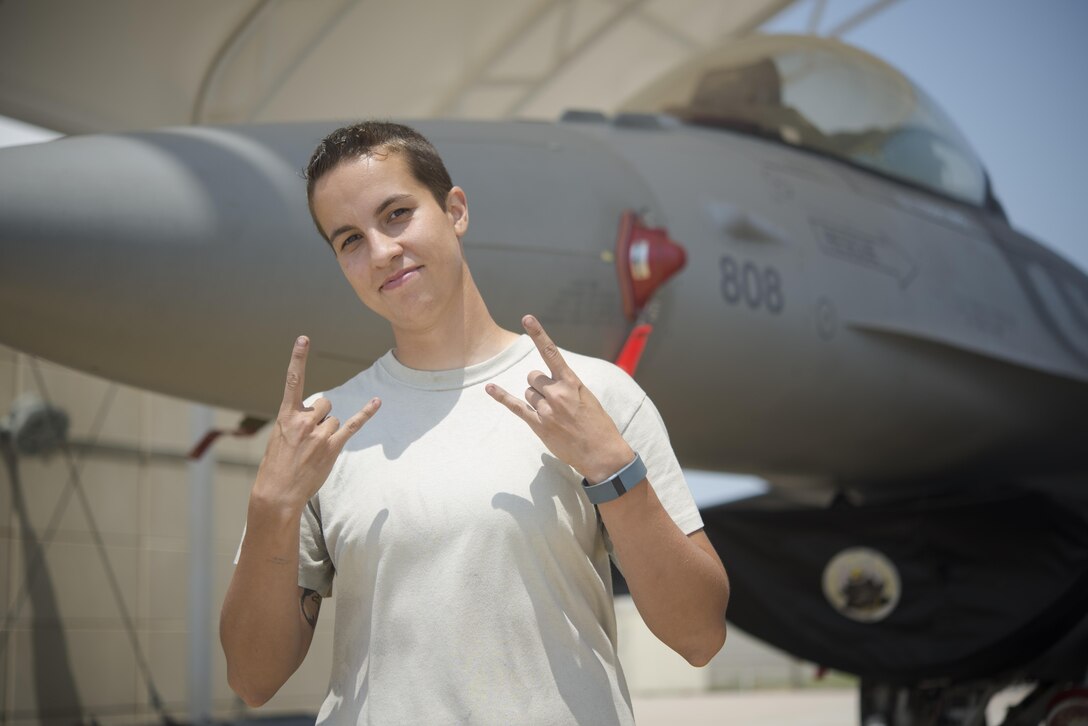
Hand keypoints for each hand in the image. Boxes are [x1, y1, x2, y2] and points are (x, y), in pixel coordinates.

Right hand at [254, 336, 379, 510]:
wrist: (278, 492)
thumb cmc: (277, 465)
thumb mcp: (280, 437)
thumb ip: (297, 421)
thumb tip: (319, 413)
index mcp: (286, 416)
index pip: (293, 381)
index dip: (298, 358)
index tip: (304, 339)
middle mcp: (303, 421)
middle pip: (324, 403)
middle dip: (321, 417)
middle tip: (308, 440)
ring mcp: (319, 434)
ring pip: (334, 419)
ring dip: (329, 432)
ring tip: (314, 451)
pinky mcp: (333, 446)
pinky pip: (354, 424)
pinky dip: (367, 412)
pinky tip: (377, 401)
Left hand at [486, 315, 632, 482]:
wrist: (602, 454)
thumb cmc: (598, 425)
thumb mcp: (587, 398)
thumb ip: (568, 387)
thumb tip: (549, 384)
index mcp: (572, 382)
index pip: (551, 352)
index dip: (538, 334)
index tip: (526, 318)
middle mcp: (557, 393)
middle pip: (533, 377)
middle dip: (540, 385)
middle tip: (555, 401)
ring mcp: (547, 409)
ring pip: (528, 392)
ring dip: (536, 399)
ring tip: (554, 415)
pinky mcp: (539, 424)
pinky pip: (516, 406)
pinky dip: (501, 397)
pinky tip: (490, 388)